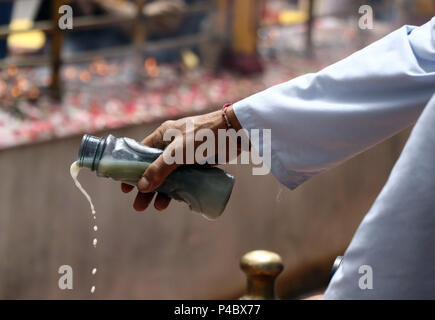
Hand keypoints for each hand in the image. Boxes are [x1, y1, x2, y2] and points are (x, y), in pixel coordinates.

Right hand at [122, 105, 241, 211]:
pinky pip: (184, 178)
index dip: (132, 171)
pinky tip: (176, 202)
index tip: (126, 188)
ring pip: (169, 176)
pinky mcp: (198, 162)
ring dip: (163, 191)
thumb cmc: (203, 137)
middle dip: (147, 187)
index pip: (140, 154)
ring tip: (158, 208)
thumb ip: (159, 169)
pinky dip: (179, 189)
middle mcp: (172, 144)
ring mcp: (185, 154)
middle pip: (153, 168)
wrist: (233, 132)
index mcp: (163, 135)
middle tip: (139, 206)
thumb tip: (142, 188)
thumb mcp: (177, 153)